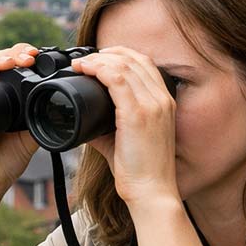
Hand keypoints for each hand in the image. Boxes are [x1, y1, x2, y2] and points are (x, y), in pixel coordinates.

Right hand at [0, 43, 40, 207]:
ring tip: (12, 60)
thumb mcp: (29, 138)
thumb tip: (57, 104)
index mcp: (5, 98)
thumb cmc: (3, 163)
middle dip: (14, 54)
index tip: (38, 56)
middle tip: (29, 56)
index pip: (13, 67)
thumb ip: (39, 121)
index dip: (24, 57)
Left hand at [70, 47, 179, 210]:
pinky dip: (97, 69)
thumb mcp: (126, 139)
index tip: (100, 59)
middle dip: (107, 53)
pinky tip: (85, 70)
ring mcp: (152, 105)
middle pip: (135, 59)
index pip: (145, 63)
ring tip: (81, 64)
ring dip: (98, 59)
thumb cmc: (140, 170)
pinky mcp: (138, 114)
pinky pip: (116, 79)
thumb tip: (83, 117)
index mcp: (164, 102)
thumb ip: (107, 124)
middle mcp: (161, 99)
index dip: (121, 55)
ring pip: (124, 65)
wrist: (151, 192)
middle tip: (86, 60)